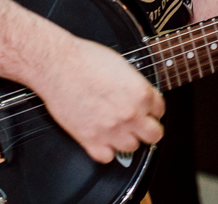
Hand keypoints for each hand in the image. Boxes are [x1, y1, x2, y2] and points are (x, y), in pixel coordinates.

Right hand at [33, 37, 164, 163]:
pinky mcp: (90, 139)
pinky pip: (107, 157)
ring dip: (126, 138)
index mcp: (140, 93)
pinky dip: (105, 150)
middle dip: (148, 128)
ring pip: (132, 147)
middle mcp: (130, 114)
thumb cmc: (85, 59)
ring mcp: (111, 130)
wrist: (57, 65)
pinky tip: (101, 137)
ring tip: (117, 128)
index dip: (152, 108)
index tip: (146, 109)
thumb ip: (136, 86)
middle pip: (154, 135)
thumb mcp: (122, 65)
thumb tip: (141, 97)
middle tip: (139, 123)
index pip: (160, 110)